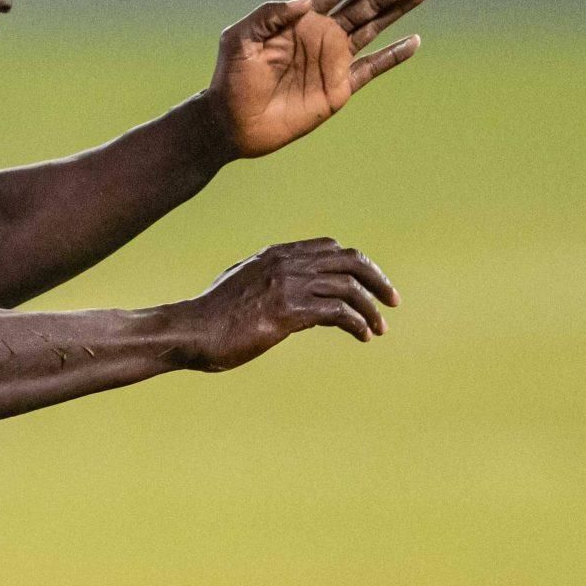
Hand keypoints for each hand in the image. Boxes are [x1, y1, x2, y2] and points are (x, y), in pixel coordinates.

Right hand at [174, 239, 400, 371]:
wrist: (192, 331)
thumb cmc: (213, 314)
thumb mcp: (243, 283)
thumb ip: (268, 277)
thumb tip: (287, 286)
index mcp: (278, 254)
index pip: (332, 248)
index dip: (357, 264)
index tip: (370, 284)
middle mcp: (287, 263)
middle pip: (349, 260)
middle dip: (377, 280)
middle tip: (392, 301)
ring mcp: (287, 285)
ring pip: (348, 288)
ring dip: (371, 309)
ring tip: (380, 328)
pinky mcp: (287, 312)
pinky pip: (337, 312)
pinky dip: (357, 324)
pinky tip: (363, 337)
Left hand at [207, 0, 432, 158]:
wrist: (233, 122)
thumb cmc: (232, 78)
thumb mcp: (240, 39)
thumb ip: (269, 15)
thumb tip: (305, 2)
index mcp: (301, 18)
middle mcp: (322, 34)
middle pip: (366, 3)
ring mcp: (333, 61)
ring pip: (375, 28)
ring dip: (400, 10)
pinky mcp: (339, 88)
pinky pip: (372, 68)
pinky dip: (393, 56)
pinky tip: (413, 42)